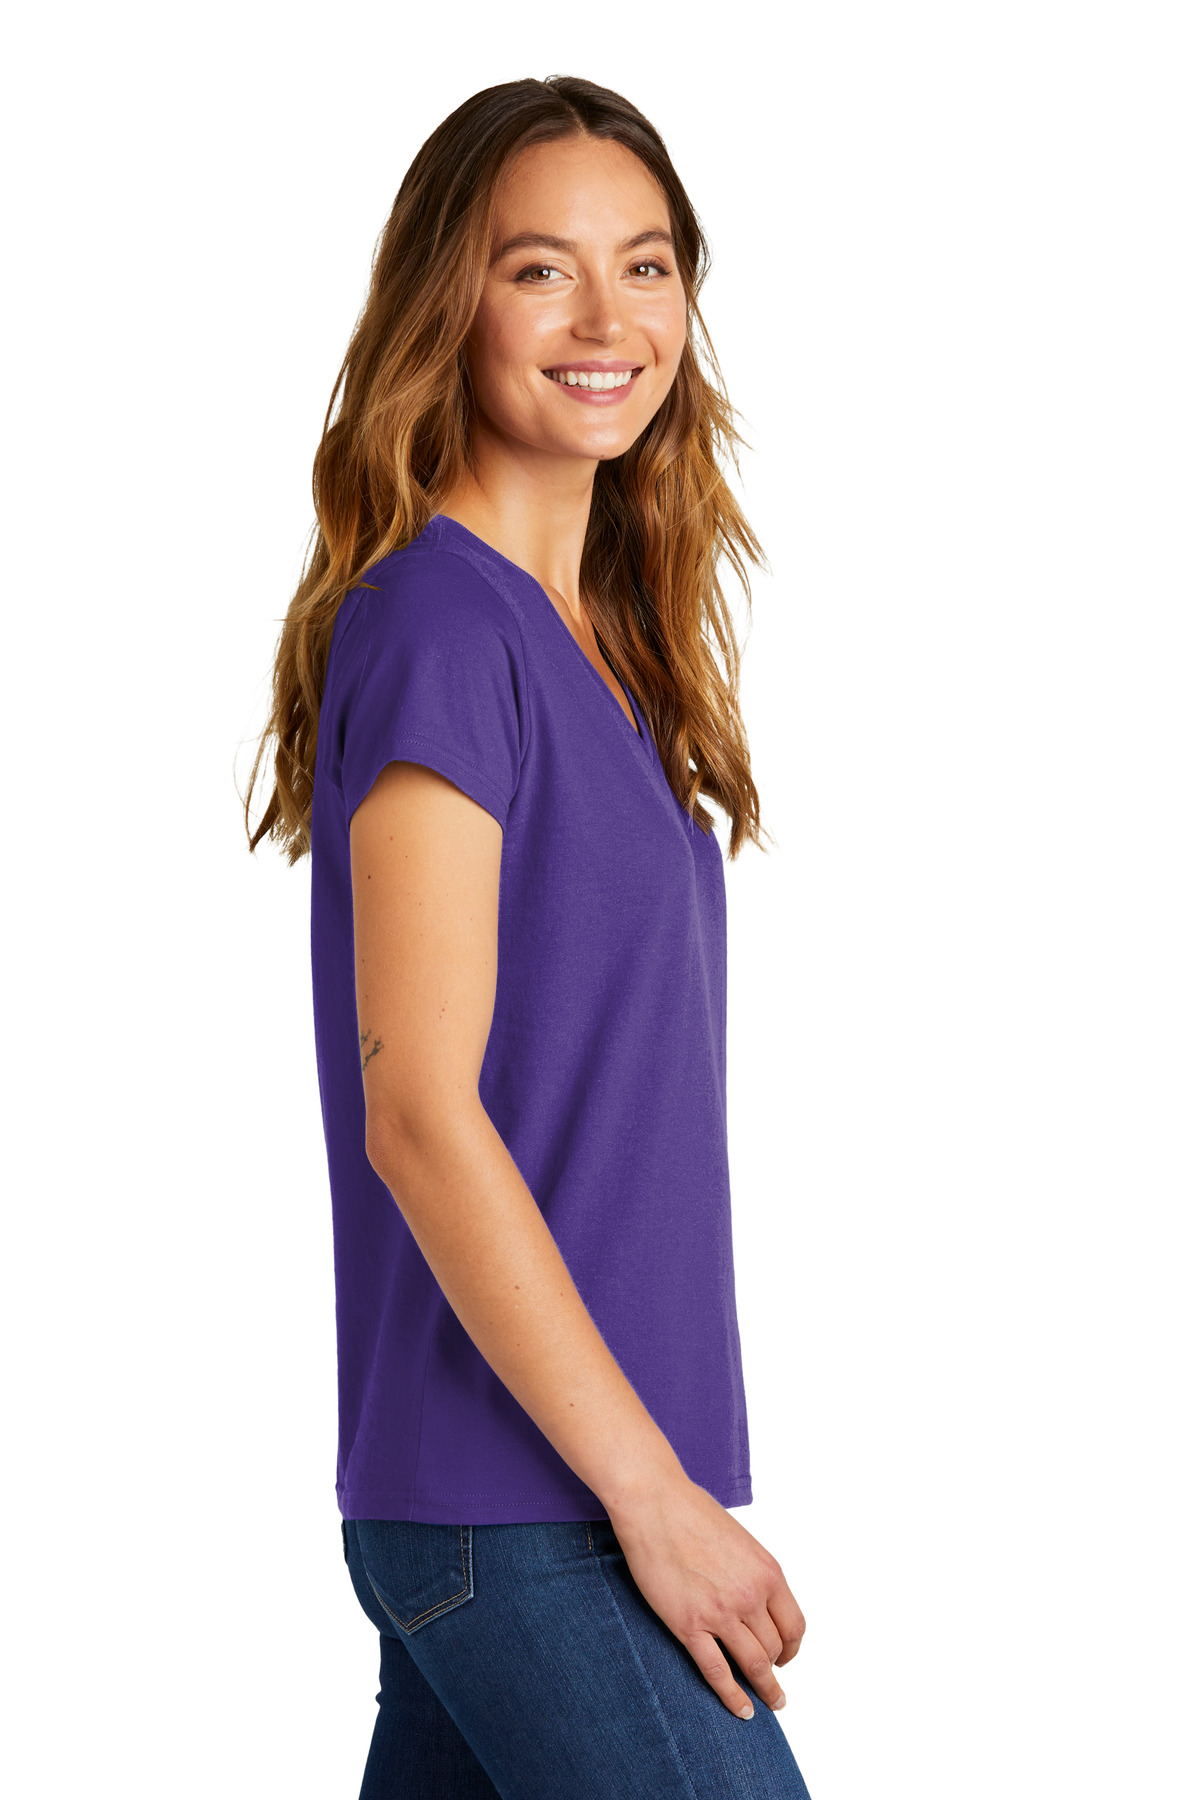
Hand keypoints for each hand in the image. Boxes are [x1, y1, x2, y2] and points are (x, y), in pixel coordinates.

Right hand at [606, 1473, 805, 1718]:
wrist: (653, 1502)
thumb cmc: (691, 1511)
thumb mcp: (740, 1540)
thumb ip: (751, 1573)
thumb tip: (755, 1599)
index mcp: (767, 1572)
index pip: (794, 1625)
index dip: (792, 1648)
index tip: (786, 1657)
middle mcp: (751, 1595)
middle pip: (773, 1648)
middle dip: (774, 1668)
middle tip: (771, 1682)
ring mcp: (720, 1612)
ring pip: (753, 1665)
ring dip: (764, 1689)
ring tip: (768, 1704)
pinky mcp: (689, 1625)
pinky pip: (717, 1672)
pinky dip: (733, 1697)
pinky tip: (742, 1710)